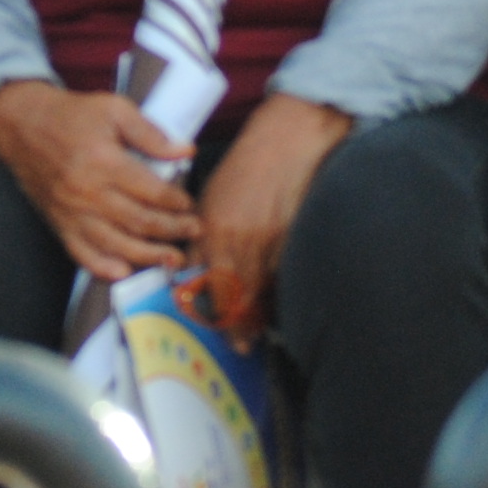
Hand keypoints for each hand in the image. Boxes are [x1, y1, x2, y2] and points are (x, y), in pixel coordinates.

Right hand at [0, 80, 197, 281]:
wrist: (22, 125)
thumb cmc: (72, 115)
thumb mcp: (113, 108)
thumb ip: (150, 132)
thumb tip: (185, 151)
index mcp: (104, 161)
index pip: (151, 191)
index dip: (176, 202)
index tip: (190, 205)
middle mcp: (88, 192)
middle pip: (139, 222)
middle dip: (172, 231)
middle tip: (193, 232)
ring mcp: (72, 213)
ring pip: (116, 245)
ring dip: (148, 256)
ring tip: (172, 259)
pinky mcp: (59, 224)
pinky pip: (83, 255)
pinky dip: (104, 268)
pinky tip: (125, 273)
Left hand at [192, 94, 351, 333]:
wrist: (289, 143)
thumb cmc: (246, 167)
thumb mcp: (210, 198)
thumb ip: (200, 236)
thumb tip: (191, 269)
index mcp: (215, 231)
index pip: (209, 287)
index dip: (213, 313)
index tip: (215, 326)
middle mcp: (242, 243)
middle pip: (237, 300)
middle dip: (238, 327)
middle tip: (239, 344)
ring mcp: (272, 245)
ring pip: (262, 295)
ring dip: (259, 317)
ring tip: (255, 334)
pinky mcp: (296, 243)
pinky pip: (283, 280)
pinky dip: (279, 294)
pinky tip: (277, 304)